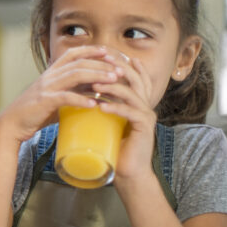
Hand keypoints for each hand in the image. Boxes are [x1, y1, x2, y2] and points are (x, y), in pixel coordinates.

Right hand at [0, 46, 120, 142]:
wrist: (12, 123)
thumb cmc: (34, 112)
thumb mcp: (55, 98)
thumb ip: (72, 93)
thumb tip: (95, 96)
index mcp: (51, 73)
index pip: (72, 54)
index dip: (90, 50)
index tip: (108, 52)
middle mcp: (49, 76)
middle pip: (78, 62)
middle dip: (101, 64)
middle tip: (120, 69)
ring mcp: (46, 87)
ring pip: (75, 75)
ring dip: (96, 76)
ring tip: (114, 81)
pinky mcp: (44, 101)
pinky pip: (66, 97)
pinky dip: (81, 99)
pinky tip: (95, 104)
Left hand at [92, 52, 157, 185]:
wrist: (127, 172)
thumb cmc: (113, 146)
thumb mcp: (106, 120)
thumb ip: (101, 104)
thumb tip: (79, 91)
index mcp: (137, 100)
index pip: (134, 75)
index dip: (121, 63)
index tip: (103, 54)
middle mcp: (145, 104)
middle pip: (135, 78)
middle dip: (117, 68)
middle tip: (99, 62)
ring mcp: (146, 115)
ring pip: (132, 93)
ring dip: (112, 87)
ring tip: (94, 86)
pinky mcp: (144, 127)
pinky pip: (131, 113)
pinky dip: (116, 108)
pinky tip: (102, 107)